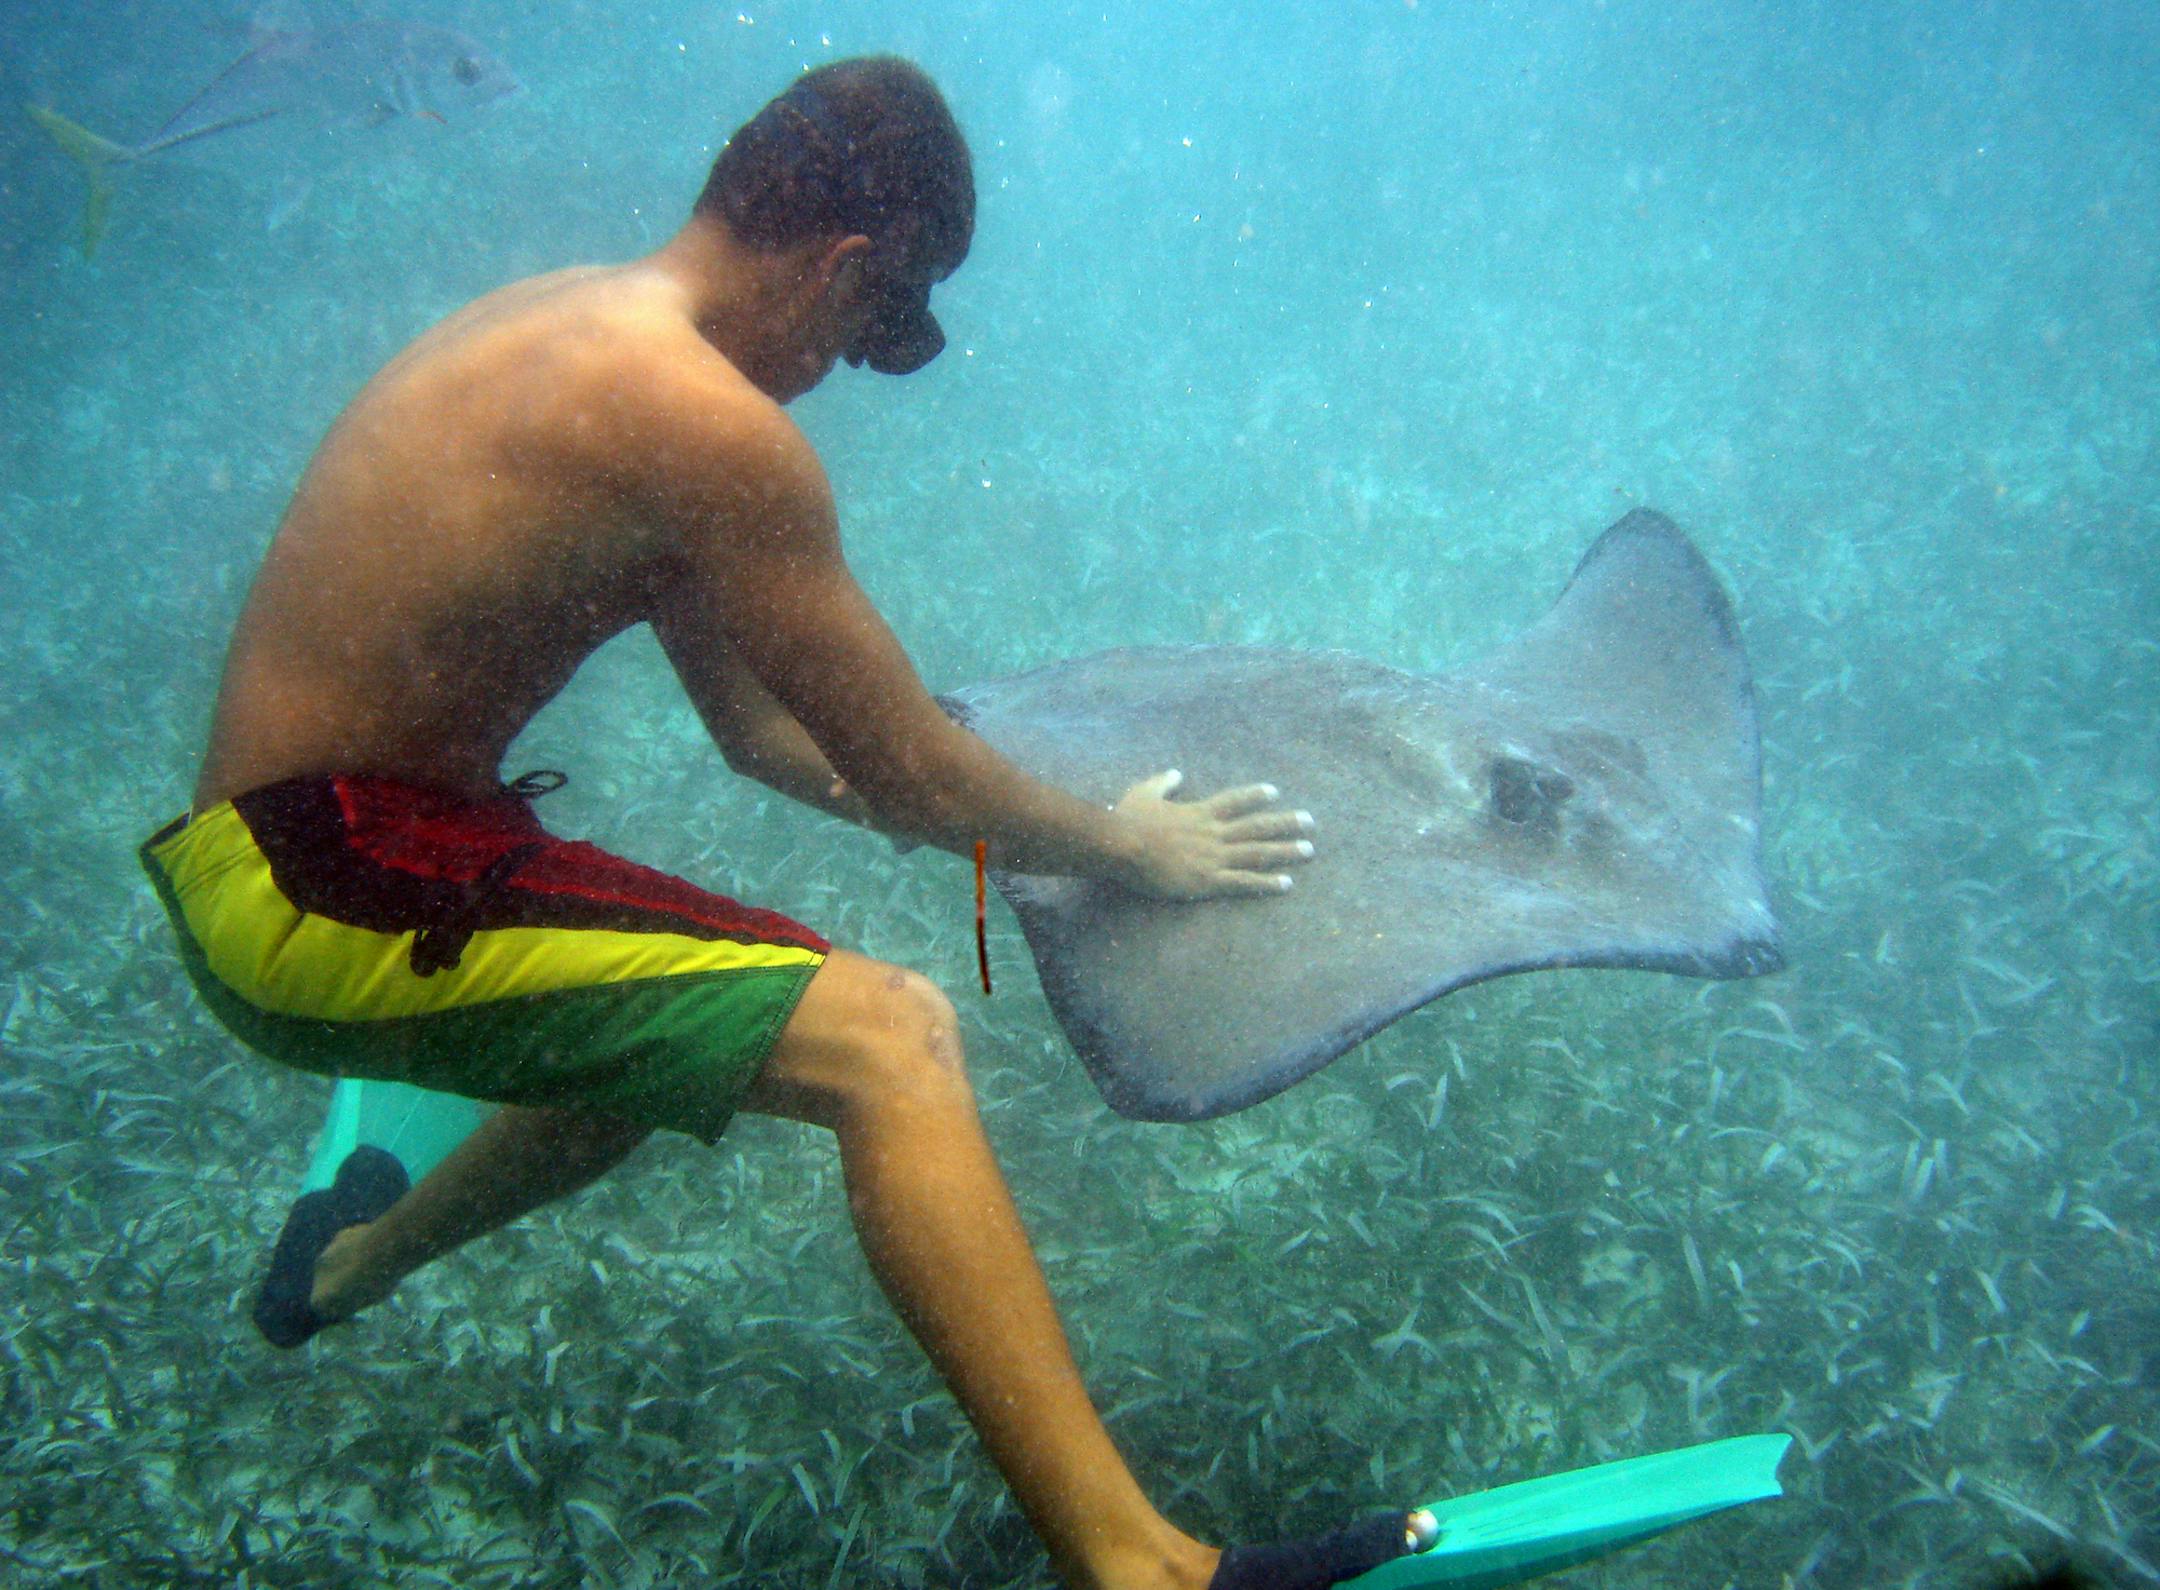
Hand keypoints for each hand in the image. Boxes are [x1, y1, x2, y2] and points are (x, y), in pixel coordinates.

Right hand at [1113, 769, 1314, 900]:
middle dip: (1285, 823)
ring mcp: (1214, 857)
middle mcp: (1214, 833)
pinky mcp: (1208, 880)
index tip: (1274, 792)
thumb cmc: (1129, 819)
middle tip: (1310, 822)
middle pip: (1257, 826)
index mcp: (1200, 812)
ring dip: (1285, 850)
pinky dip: (1267, 882)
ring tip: (1309, 850)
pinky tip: (1287, 884)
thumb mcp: (1144, 792)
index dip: (1255, 796)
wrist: (1124, 845)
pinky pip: (1244, 881)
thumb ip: (1163, 782)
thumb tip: (1176, 773)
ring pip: (1258, 852)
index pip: (1234, 801)